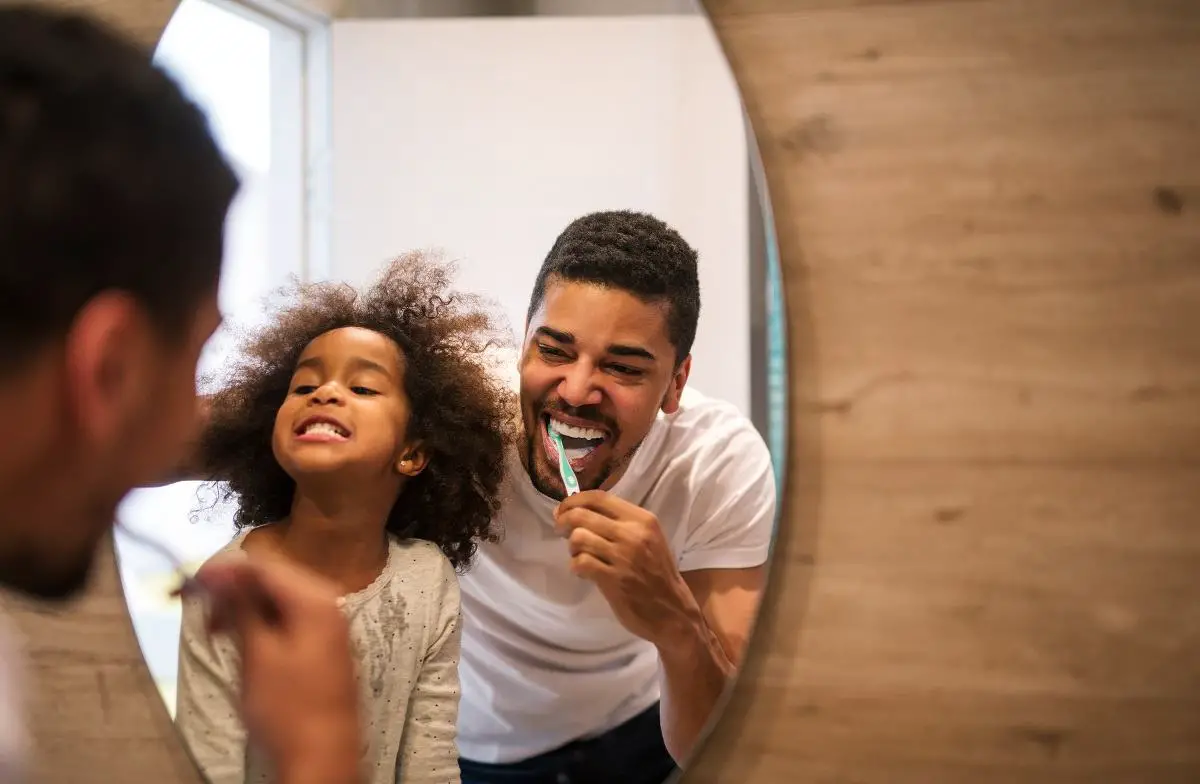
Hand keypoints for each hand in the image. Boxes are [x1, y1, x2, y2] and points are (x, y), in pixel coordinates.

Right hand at [192, 552, 360, 783]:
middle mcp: (329, 603)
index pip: (264, 566)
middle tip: (200, 611)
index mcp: (316, 599)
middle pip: (273, 579)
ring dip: (245, 608)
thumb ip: (241, 607)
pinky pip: (289, 619)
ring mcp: (329, 624)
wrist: (323, 756)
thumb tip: (220, 574)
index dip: (224, 571)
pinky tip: (241, 640)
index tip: (191, 583)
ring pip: (279, 600)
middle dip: (233, 590)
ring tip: (215, 631)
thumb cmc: (288, 709)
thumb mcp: (258, 654)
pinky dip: (263, 624)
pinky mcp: (324, 644)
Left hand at [554, 490, 700, 645]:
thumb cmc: (657, 572)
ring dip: (572, 547)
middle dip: (563, 521)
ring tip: (578, 554)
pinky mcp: (613, 579)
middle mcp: (632, 534)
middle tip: (560, 529)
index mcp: (642, 519)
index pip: (599, 497)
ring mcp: (623, 557)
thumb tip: (578, 510)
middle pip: (582, 515)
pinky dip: (576, 566)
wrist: (672, 610)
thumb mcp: (647, 538)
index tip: (563, 509)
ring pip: (578, 538)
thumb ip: (619, 523)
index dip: (574, 500)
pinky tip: (583, 571)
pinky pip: (580, 562)